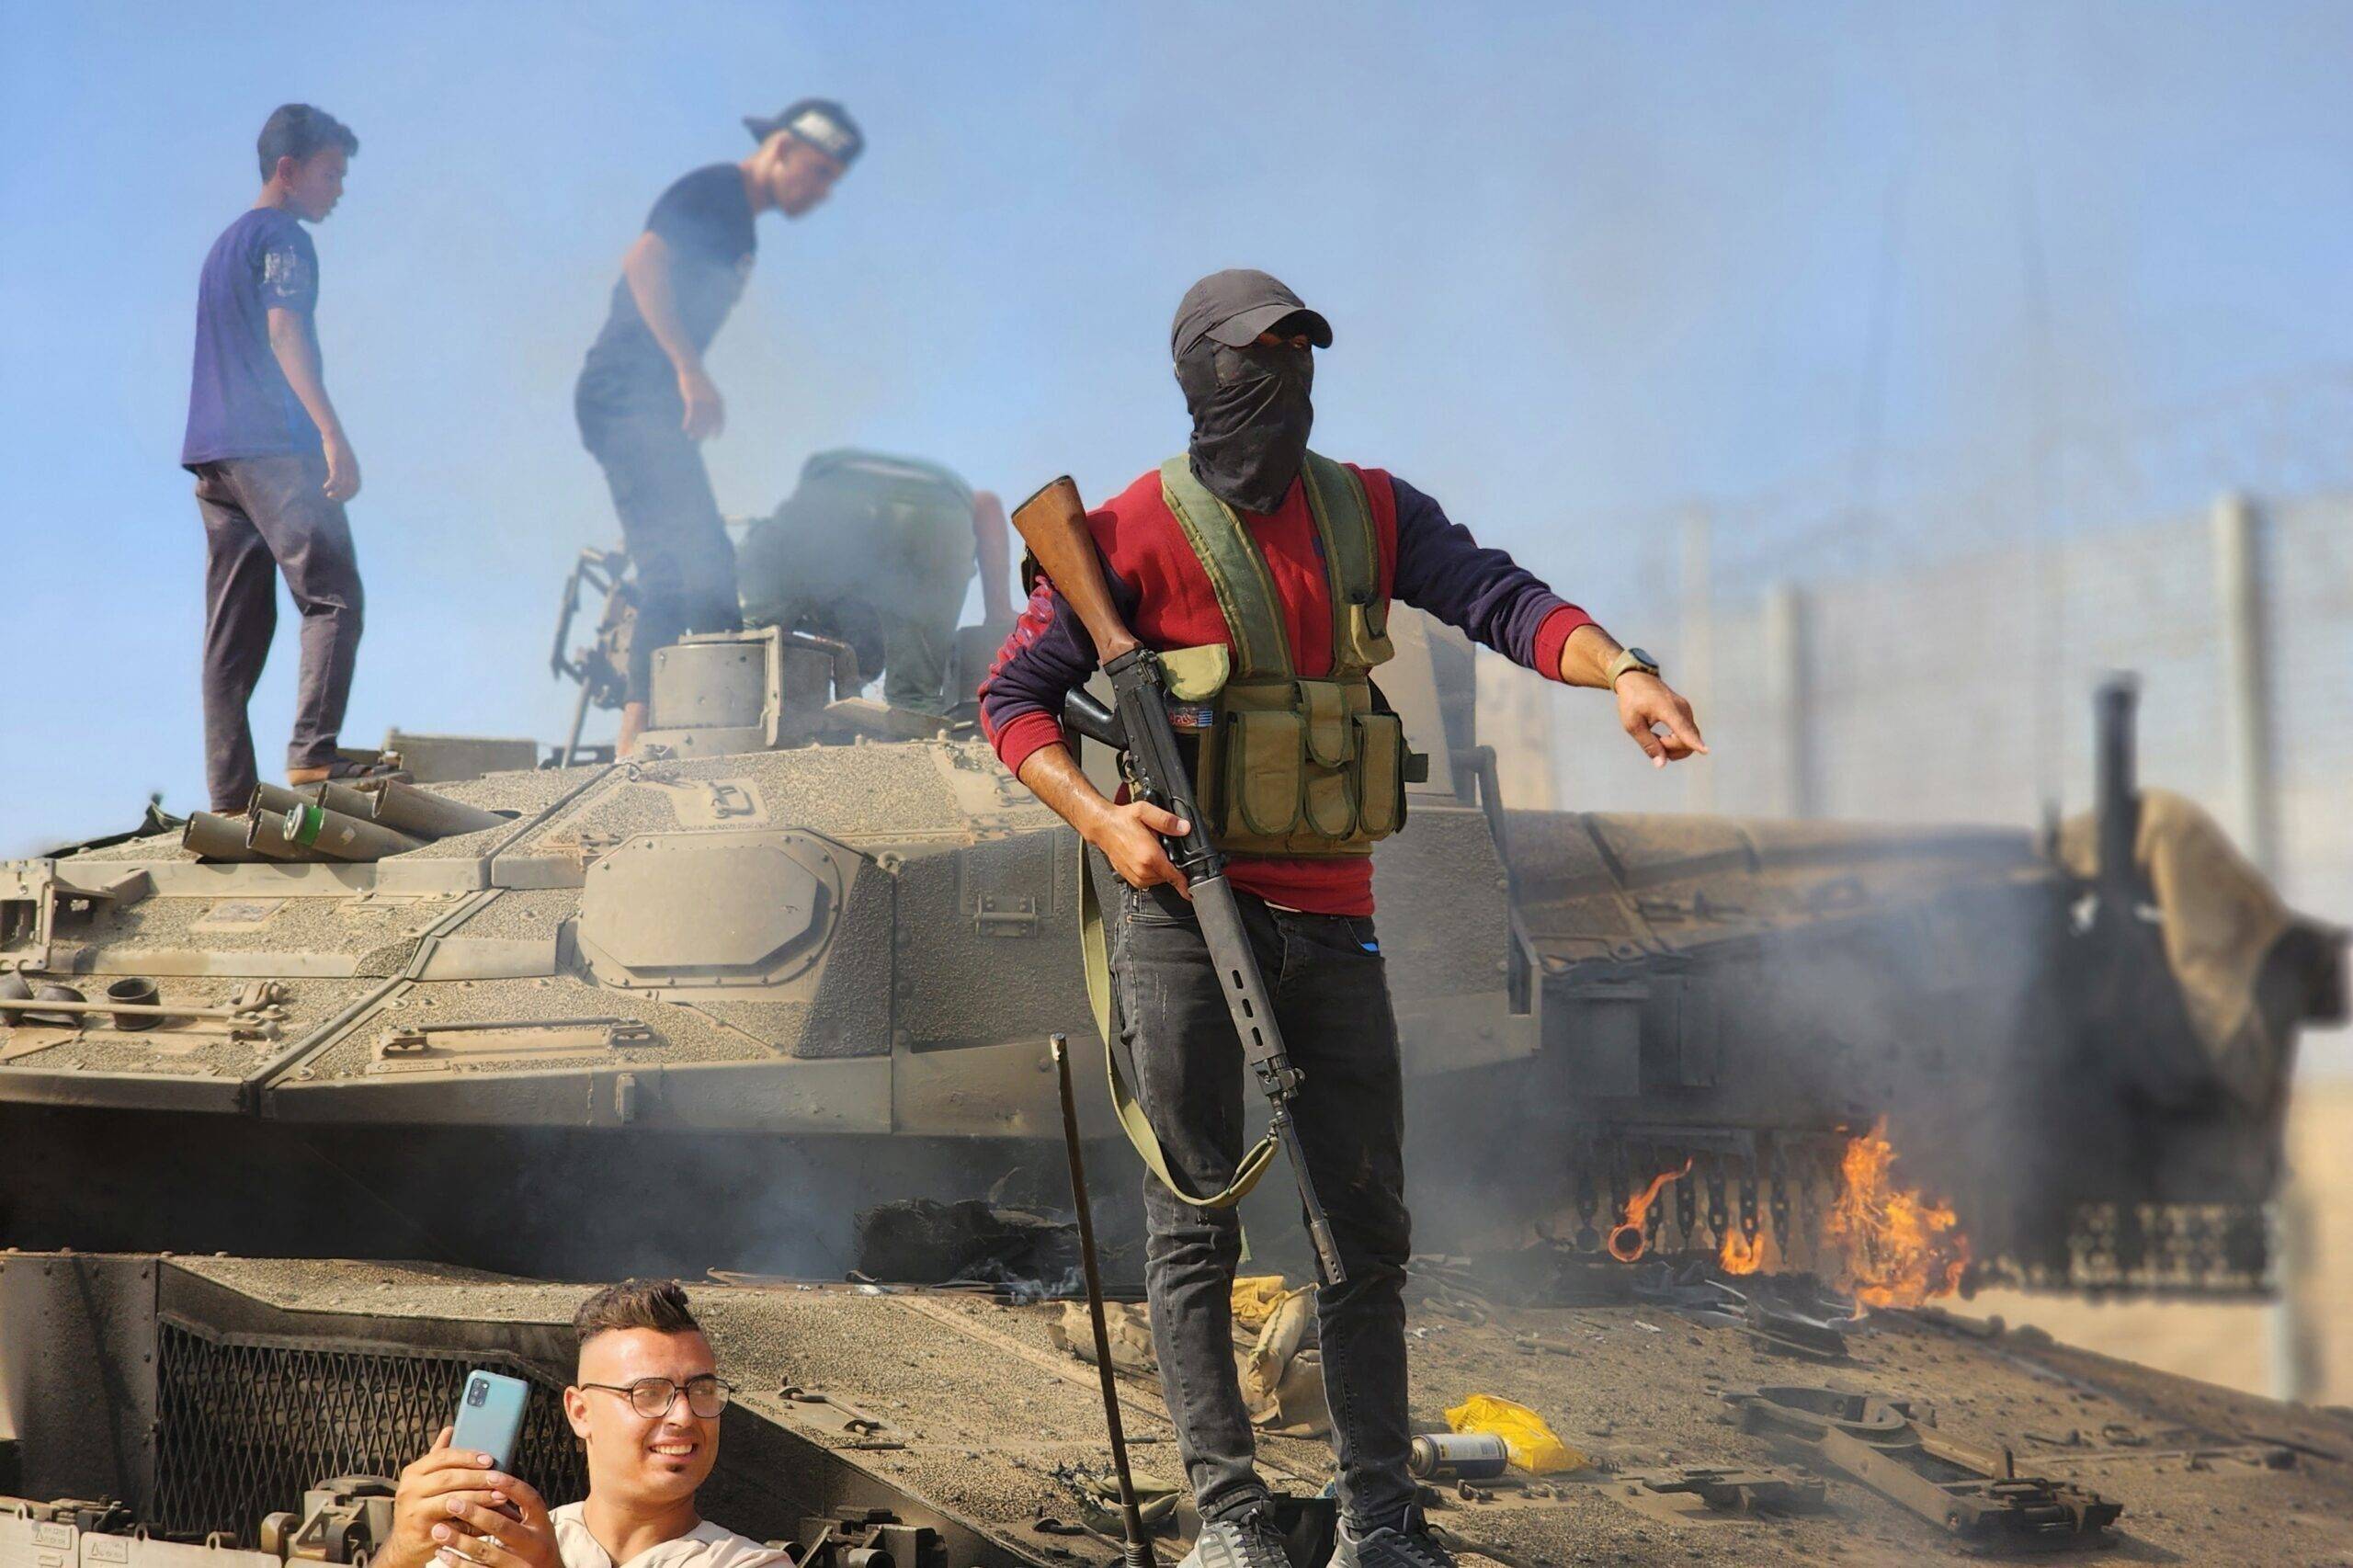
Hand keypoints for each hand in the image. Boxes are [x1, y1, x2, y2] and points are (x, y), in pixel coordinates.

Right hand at [322, 431, 361, 501]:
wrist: (334, 434)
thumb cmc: (337, 447)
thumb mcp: (344, 458)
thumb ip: (345, 467)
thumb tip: (341, 477)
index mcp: (355, 468)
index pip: (356, 487)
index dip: (350, 495)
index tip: (341, 498)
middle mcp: (351, 468)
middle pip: (351, 488)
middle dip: (343, 496)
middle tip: (333, 497)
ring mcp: (344, 465)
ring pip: (343, 485)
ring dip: (337, 492)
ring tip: (329, 494)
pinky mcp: (335, 462)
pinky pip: (335, 477)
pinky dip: (331, 484)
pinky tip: (325, 487)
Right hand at [386, 1429, 558, 1567]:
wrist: (405, 1543)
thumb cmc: (421, 1506)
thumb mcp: (424, 1480)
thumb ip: (438, 1456)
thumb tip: (450, 1429)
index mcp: (412, 1472)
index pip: (441, 1457)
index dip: (467, 1456)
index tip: (489, 1458)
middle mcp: (409, 1490)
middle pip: (448, 1478)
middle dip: (477, 1477)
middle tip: (498, 1477)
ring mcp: (414, 1512)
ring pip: (452, 1500)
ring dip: (480, 1497)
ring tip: (500, 1495)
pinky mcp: (423, 1532)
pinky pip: (453, 1523)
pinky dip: (473, 1520)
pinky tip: (488, 1516)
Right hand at [678, 366, 724, 440]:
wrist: (691, 369)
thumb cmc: (700, 382)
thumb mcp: (707, 393)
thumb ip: (711, 405)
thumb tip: (710, 418)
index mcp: (719, 401)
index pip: (721, 420)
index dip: (718, 430)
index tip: (715, 438)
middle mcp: (712, 402)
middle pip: (709, 422)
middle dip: (704, 432)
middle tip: (699, 439)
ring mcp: (703, 401)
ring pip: (700, 421)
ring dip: (695, 430)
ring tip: (691, 437)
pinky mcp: (692, 399)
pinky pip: (691, 415)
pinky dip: (688, 423)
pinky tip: (684, 428)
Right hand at [1088, 799, 1191, 895]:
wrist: (1102, 826)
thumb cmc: (1121, 820)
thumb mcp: (1145, 812)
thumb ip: (1167, 820)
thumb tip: (1184, 827)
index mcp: (1149, 855)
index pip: (1173, 876)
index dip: (1184, 883)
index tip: (1190, 891)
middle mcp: (1142, 868)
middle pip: (1167, 877)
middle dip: (1171, 867)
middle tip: (1164, 849)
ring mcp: (1134, 874)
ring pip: (1157, 880)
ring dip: (1160, 870)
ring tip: (1153, 852)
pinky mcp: (1129, 876)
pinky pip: (1146, 882)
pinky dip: (1150, 874)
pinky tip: (1146, 859)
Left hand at [1614, 672, 1706, 767]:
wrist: (1637, 679)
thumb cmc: (1632, 701)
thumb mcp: (1632, 724)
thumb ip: (1648, 744)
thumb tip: (1661, 764)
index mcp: (1666, 708)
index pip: (1682, 729)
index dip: (1694, 743)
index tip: (1706, 751)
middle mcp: (1682, 709)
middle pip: (1687, 741)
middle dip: (1671, 750)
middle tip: (1653, 741)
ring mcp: (1687, 711)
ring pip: (1689, 740)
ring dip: (1673, 747)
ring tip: (1656, 739)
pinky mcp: (1687, 714)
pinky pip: (1688, 735)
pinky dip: (1676, 741)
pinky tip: (1662, 737)